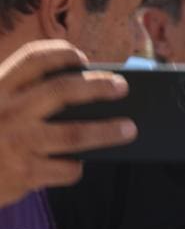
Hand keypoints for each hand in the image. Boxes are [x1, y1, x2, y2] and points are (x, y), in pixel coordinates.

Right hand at [0, 40, 135, 207]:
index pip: (33, 58)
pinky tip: (77, 164)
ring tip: (128, 128)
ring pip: (75, 135)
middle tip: (122, 87)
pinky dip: (76, 166)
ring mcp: (16, 143)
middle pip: (63, 91)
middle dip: (98, 86)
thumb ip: (17, 95)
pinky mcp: (24, 175)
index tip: (81, 58)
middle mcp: (6, 112)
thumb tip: (75, 88)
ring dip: (107, 131)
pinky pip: (66, 168)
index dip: (61, 53)